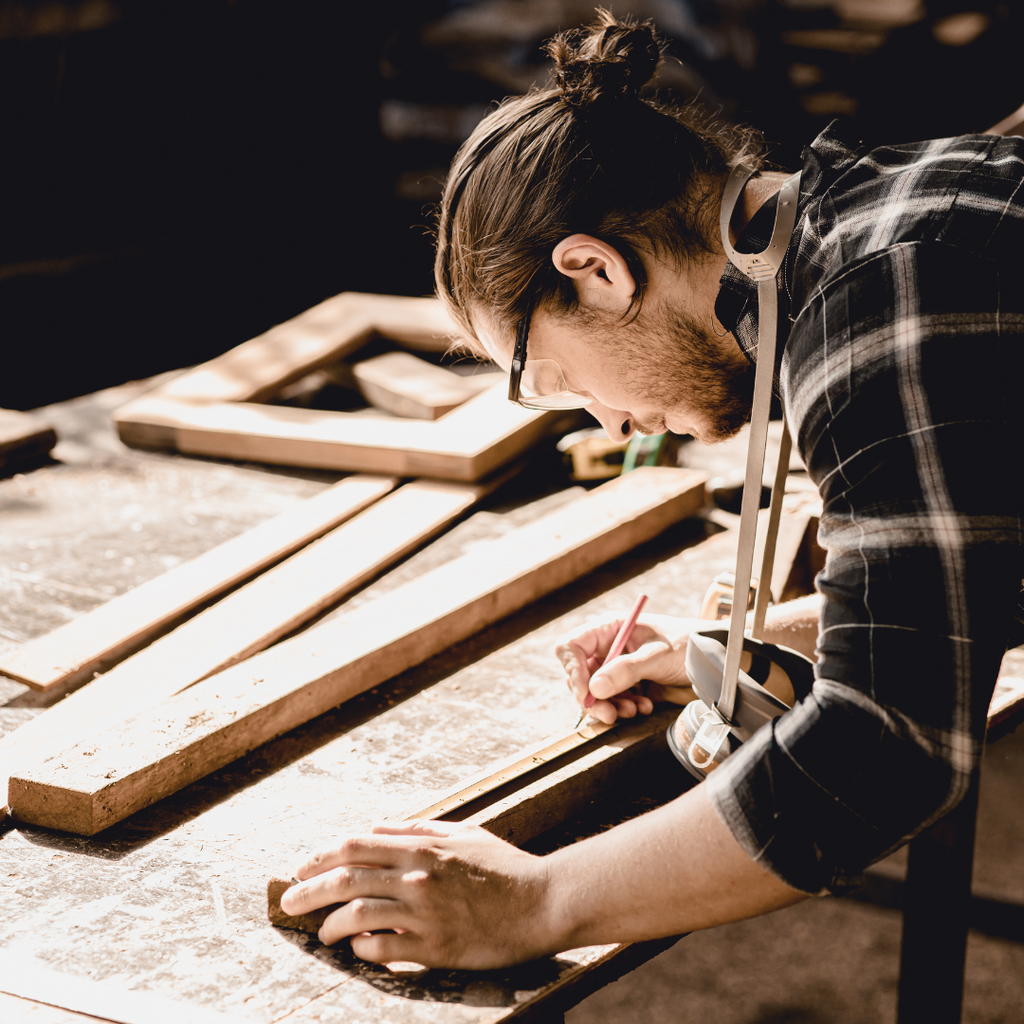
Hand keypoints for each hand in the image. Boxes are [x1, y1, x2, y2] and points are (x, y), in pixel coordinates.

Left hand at [279, 820, 555, 968]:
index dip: (320, 856)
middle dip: (308, 891)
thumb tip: (377, 827)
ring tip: (322, 933)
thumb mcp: (462, 834)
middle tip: (288, 902)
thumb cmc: (504, 867)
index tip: (301, 868)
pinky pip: (383, 950)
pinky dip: (362, 949)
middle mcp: (418, 877)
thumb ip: (417, 829)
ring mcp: (424, 913)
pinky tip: (358, 949)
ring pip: (357, 914)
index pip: (355, 845)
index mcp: (422, 847)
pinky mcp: (435, 948)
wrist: (542, 902)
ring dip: (330, 925)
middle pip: (346, 879)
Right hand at [555, 613, 712, 723]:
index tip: (586, 694)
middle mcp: (609, 648)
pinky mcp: (629, 686)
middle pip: (580, 675)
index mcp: (610, 629)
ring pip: (595, 693)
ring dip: (610, 706)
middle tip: (609, 713)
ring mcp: (618, 668)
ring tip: (634, 710)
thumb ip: (626, 670)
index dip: (573, 670)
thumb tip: (594, 689)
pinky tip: (644, 706)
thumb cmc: (689, 645)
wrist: (714, 662)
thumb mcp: (657, 655)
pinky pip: (613, 702)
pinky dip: (624, 709)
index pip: (572, 647)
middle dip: (593, 698)